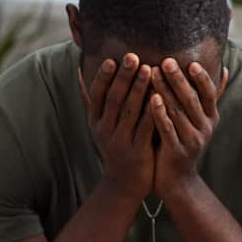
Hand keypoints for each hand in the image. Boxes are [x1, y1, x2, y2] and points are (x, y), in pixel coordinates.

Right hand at [78, 53, 155, 200]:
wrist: (123, 185)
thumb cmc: (116, 147)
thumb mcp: (100, 126)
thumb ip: (93, 100)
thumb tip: (80, 71)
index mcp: (95, 122)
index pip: (97, 95)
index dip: (104, 77)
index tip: (112, 59)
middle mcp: (105, 130)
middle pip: (114, 99)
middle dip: (124, 77)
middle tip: (133, 56)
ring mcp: (121, 141)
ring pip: (130, 111)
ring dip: (139, 88)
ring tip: (150, 69)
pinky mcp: (138, 150)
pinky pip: (146, 127)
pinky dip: (153, 111)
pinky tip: (162, 97)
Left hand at [150, 58, 228, 198]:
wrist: (177, 179)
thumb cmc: (184, 140)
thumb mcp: (199, 119)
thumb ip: (207, 96)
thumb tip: (224, 69)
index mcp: (211, 117)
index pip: (210, 94)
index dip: (202, 78)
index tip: (191, 62)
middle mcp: (205, 128)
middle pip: (192, 100)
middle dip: (179, 79)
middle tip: (166, 61)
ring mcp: (192, 140)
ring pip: (178, 112)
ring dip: (165, 90)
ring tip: (153, 72)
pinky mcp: (177, 151)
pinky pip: (168, 128)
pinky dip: (160, 113)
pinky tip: (151, 98)